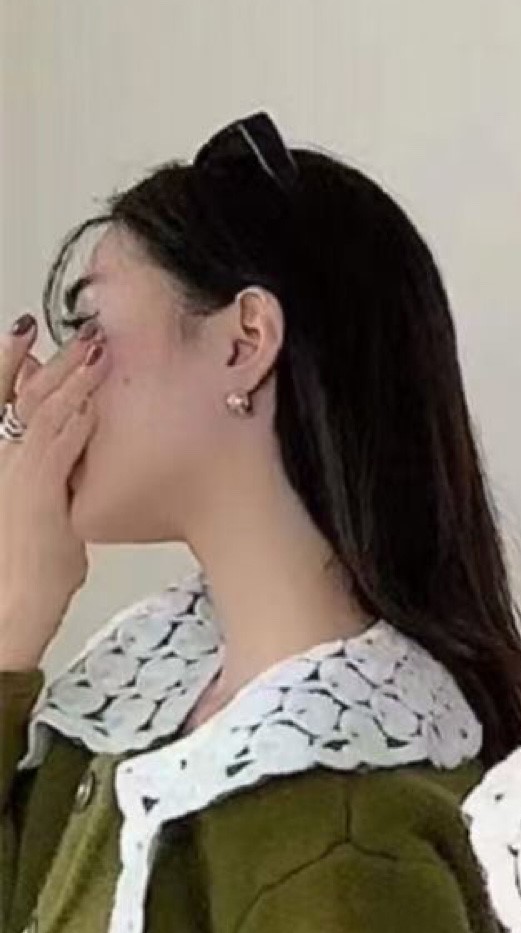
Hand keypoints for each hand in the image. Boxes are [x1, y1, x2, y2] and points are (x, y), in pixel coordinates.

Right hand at [0, 316, 106, 672]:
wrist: (11, 602)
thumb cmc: (29, 570)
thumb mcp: (41, 515)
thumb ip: (51, 485)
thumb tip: (73, 475)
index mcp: (1, 460)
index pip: (6, 400)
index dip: (15, 362)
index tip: (28, 331)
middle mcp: (2, 457)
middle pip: (25, 394)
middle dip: (52, 359)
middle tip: (81, 331)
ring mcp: (16, 470)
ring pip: (44, 410)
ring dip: (73, 377)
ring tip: (96, 347)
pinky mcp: (36, 488)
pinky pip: (61, 442)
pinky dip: (80, 416)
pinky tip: (99, 397)